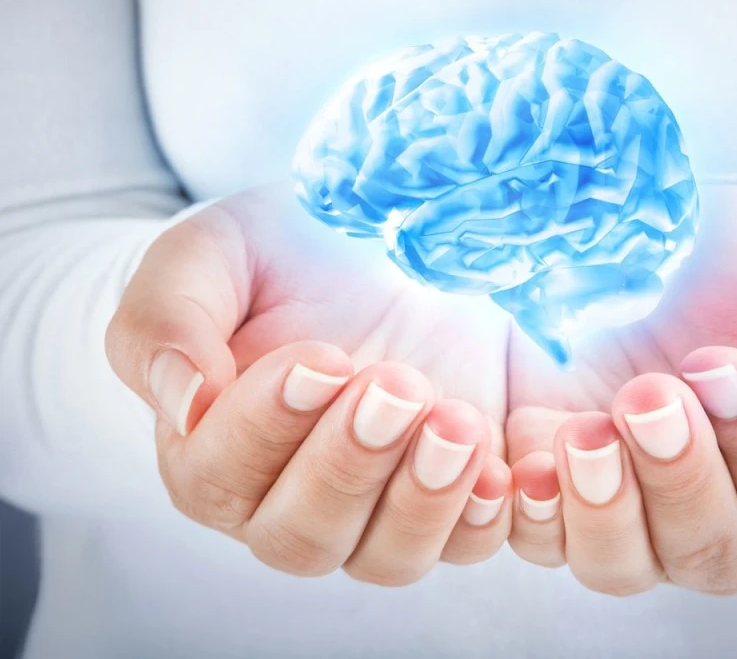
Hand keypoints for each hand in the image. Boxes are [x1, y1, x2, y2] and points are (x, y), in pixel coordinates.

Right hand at [106, 182, 511, 581]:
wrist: (373, 244)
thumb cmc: (281, 251)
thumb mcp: (212, 252)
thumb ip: (168, 318)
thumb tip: (180, 402)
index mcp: (214, 447)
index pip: (220, 475)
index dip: (267, 427)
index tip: (321, 358)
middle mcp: (290, 496)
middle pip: (304, 534)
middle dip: (351, 464)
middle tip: (397, 384)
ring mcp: (378, 503)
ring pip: (387, 556)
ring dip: (423, 499)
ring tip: (457, 423)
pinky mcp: (451, 491)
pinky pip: (467, 543)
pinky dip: (485, 518)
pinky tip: (504, 469)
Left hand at [505, 183, 736, 594]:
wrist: (686, 243)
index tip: (717, 366)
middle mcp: (721, 520)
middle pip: (708, 552)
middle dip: (679, 476)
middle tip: (650, 394)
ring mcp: (634, 512)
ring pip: (621, 565)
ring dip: (604, 507)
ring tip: (588, 433)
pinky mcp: (563, 488)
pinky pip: (543, 539)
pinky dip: (534, 514)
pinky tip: (530, 466)